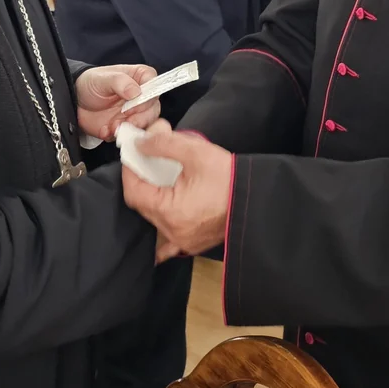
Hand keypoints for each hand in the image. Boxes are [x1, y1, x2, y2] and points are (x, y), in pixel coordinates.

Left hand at [76, 64, 160, 140]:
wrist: (74, 101)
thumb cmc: (90, 83)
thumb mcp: (102, 78)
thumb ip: (119, 82)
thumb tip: (136, 91)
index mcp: (139, 78)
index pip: (155, 85)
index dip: (148, 96)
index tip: (134, 101)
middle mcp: (141, 97)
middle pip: (153, 109)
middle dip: (140, 117)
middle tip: (125, 120)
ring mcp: (134, 114)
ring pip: (144, 125)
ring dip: (129, 129)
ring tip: (112, 127)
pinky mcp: (125, 127)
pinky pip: (128, 136)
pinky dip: (116, 135)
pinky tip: (105, 130)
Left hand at [122, 121, 231, 259]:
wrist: (259, 199)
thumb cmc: (228, 176)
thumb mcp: (195, 152)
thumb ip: (163, 144)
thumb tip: (141, 143)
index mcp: (169, 211)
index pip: (134, 192)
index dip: (130, 172)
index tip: (132, 155)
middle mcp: (172, 231)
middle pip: (142, 207)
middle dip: (141, 183)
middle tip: (145, 163)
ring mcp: (183, 241)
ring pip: (154, 221)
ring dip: (152, 201)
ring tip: (157, 182)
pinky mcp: (194, 243)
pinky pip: (169, 243)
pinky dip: (161, 231)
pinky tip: (161, 222)